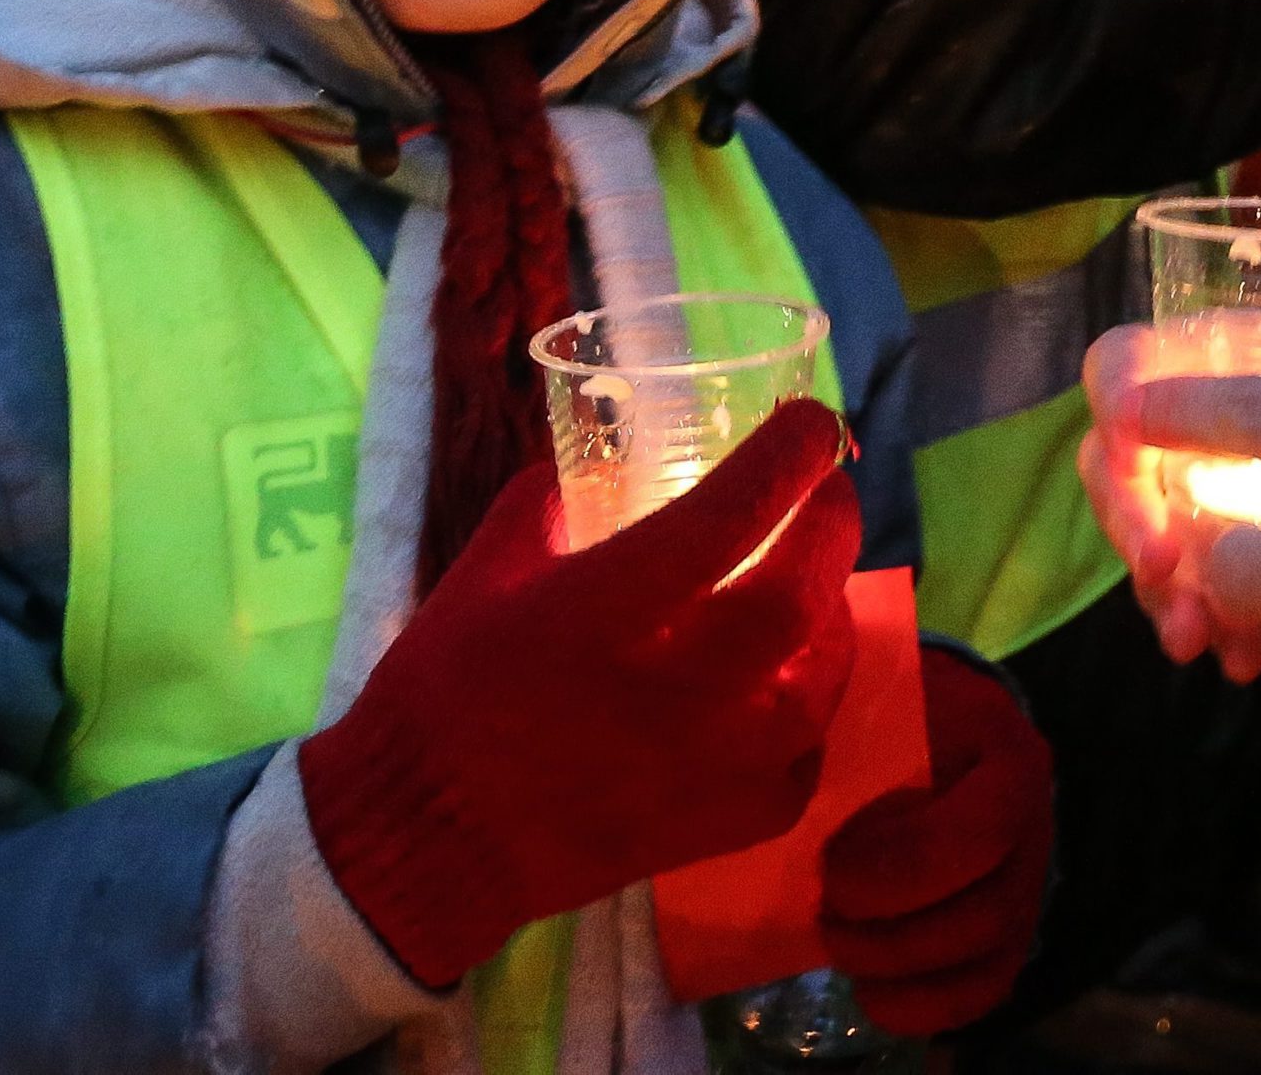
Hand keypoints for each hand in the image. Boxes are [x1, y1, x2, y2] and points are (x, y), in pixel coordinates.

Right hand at [300, 403, 859, 988]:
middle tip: (828, 489)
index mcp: (604, 612)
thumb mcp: (482, 571)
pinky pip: (805, 761)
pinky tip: (794, 681)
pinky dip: (812, 711)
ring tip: (820, 580)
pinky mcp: (723, 827)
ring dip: (833, 614)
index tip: (811, 420)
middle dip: (830, 524)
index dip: (784, 458)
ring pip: (819, 680)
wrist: (427, 841)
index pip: (728, 516)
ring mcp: (709, 767)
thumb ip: (552, 504)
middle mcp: (672, 690)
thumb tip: (604, 465)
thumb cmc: (443, 694)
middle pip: (794, 596)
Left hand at [816, 645, 1051, 1033]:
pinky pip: (985, 989)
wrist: (935, 721)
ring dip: (900, 968)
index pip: (978, 833)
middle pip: (987, 912)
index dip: (904, 868)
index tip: (831, 867)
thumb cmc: (888, 706)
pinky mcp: (1011, 930)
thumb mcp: (861, 690)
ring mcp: (1028, 882)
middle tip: (825, 912)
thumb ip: (823, 713)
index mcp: (1004, 752)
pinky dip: (923, 1006)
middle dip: (893, 933)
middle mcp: (1033, 823)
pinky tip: (868, 990)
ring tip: (835, 943)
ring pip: (987, 958)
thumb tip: (780, 755)